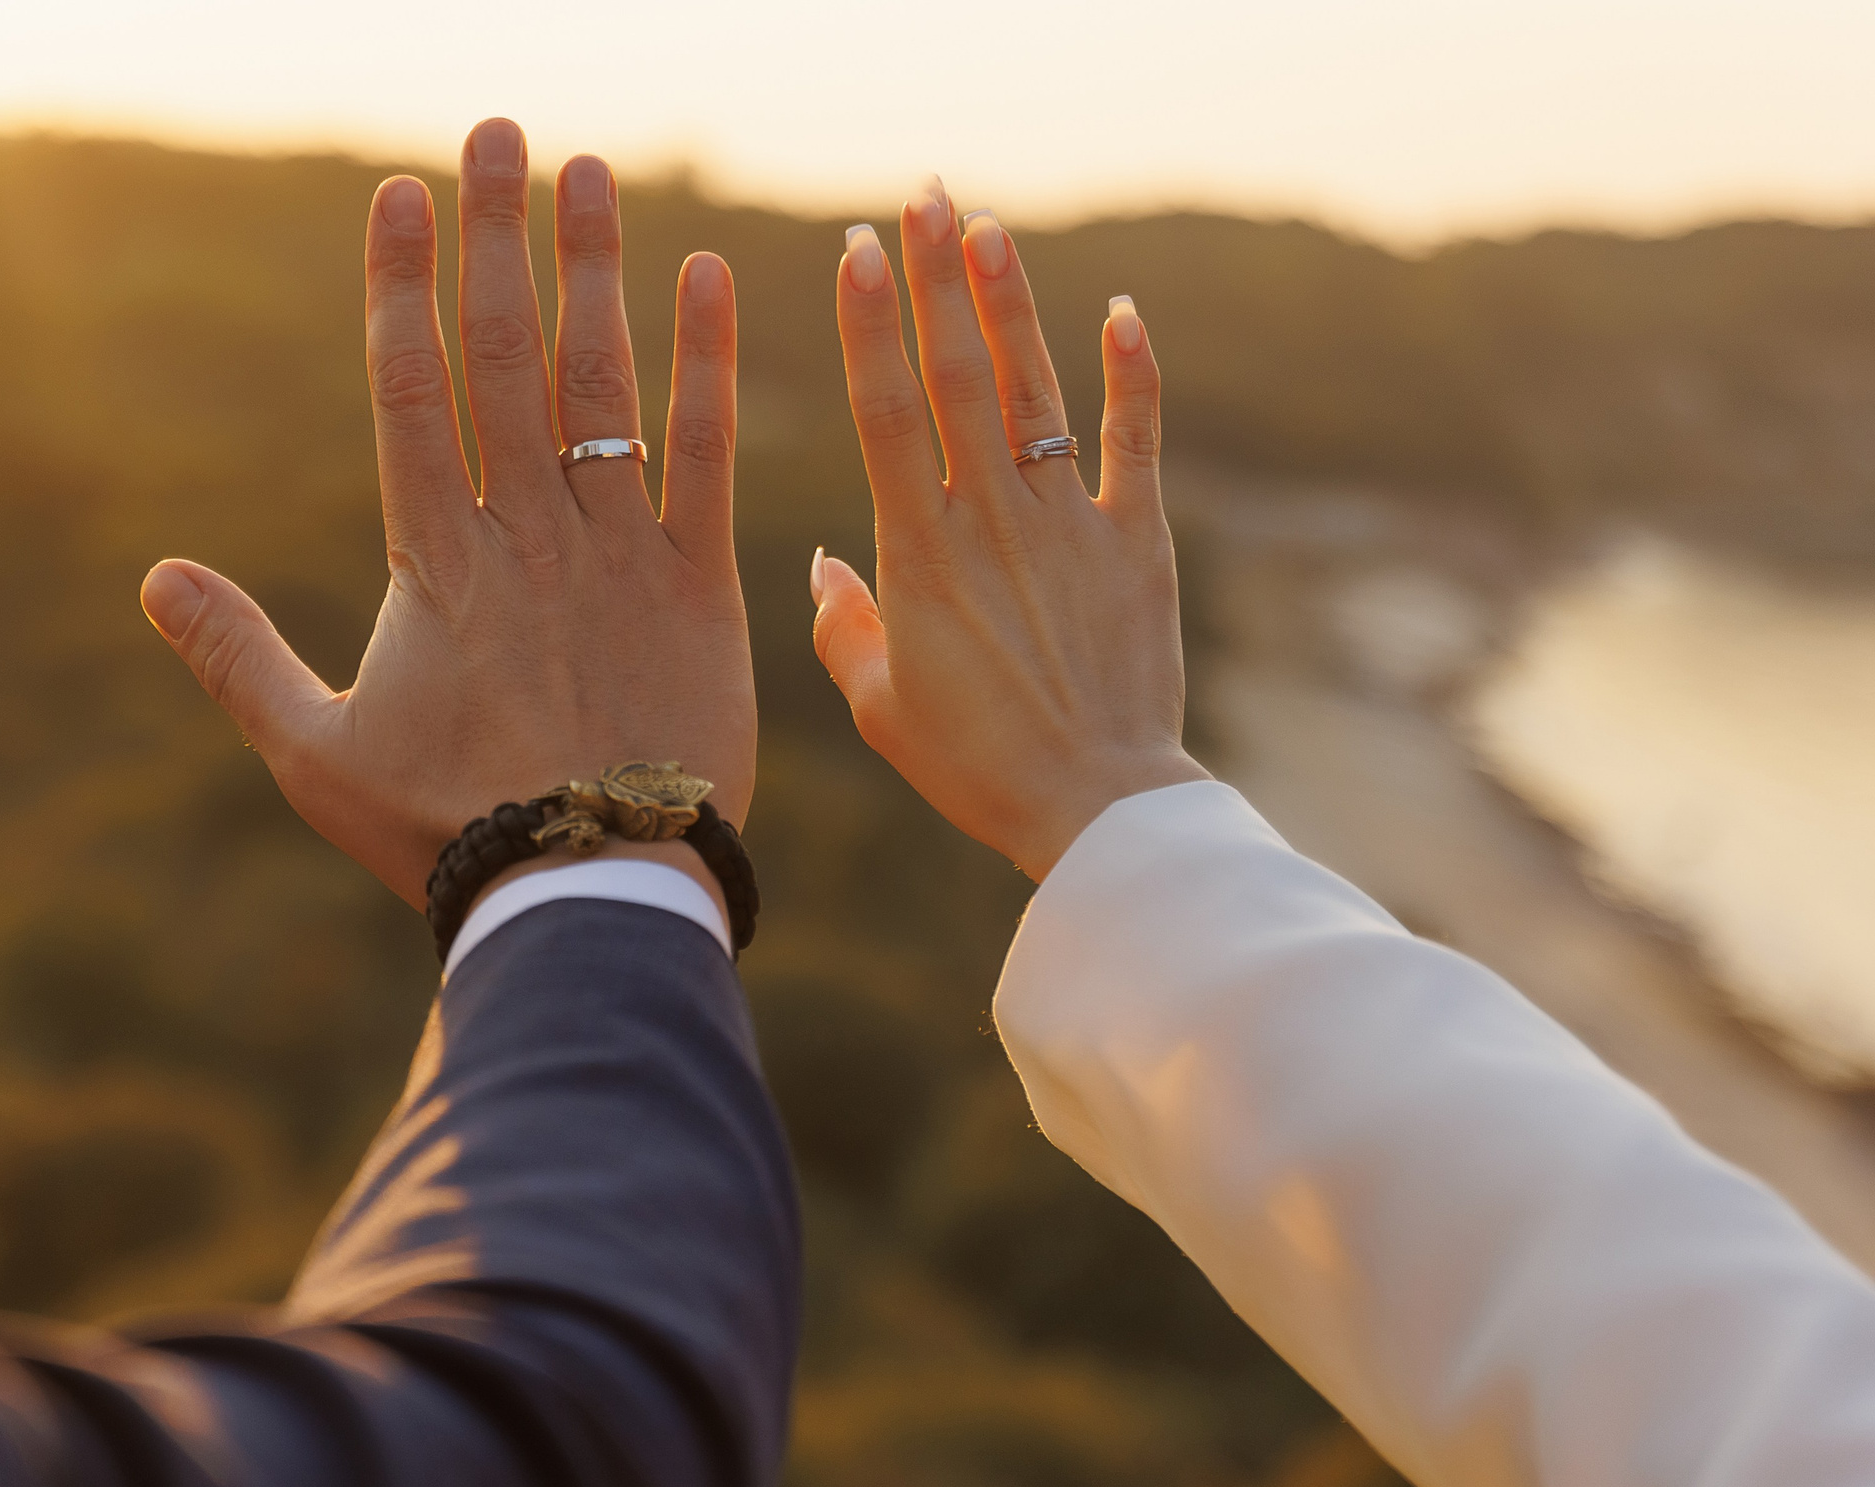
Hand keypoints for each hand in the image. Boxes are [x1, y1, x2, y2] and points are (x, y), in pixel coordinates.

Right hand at [141, 119, 754, 908]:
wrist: (589, 888)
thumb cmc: (444, 830)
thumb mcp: (314, 754)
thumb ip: (237, 658)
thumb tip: (154, 580)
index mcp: (434, 558)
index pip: (411, 389)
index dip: (405, 285)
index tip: (406, 195)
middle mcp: (526, 530)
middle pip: (504, 355)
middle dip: (497, 236)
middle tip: (499, 131)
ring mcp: (618, 551)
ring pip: (602, 383)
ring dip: (594, 269)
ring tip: (590, 171)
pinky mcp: (699, 586)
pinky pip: (705, 457)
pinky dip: (708, 367)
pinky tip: (711, 279)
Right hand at [810, 180, 1205, 881]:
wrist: (1098, 807)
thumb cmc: (975, 768)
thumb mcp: (883, 707)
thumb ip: (847, 626)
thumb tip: (830, 560)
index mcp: (920, 556)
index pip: (885, 412)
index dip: (870, 323)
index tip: (856, 250)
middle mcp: (992, 520)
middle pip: (957, 375)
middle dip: (935, 277)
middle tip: (920, 196)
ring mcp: (1069, 525)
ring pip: (1034, 390)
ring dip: (1009, 303)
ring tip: (987, 225)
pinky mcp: (1138, 542)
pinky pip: (1134, 441)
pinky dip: (1131, 374)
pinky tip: (1121, 311)